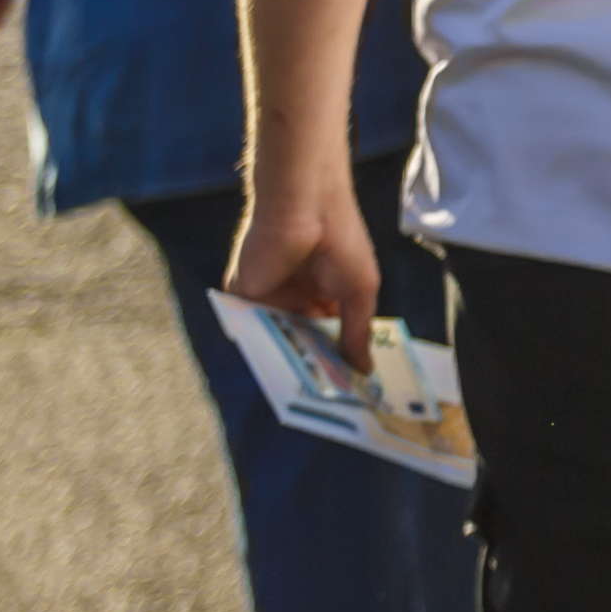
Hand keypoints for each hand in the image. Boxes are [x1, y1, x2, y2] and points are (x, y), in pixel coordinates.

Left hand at [224, 154, 379, 376]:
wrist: (303, 209)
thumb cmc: (341, 242)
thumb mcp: (359, 290)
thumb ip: (356, 332)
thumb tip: (366, 371)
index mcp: (328, 293)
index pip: (331, 333)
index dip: (340, 357)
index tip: (350, 388)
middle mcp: (298, 298)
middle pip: (305, 341)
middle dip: (316, 366)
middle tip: (329, 402)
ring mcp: (270, 299)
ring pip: (278, 340)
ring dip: (290, 363)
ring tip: (307, 398)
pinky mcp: (244, 298)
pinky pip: (251, 330)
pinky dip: (261, 349)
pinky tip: (277, 376)